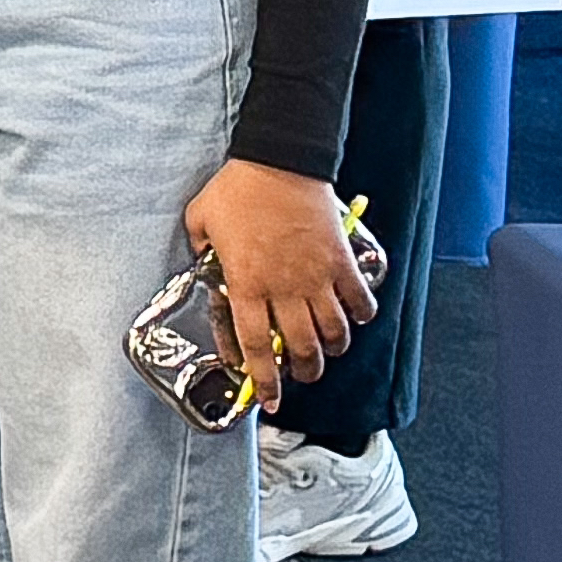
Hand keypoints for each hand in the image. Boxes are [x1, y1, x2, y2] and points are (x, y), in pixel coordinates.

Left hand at [181, 161, 376, 395]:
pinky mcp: (342, 262)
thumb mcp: (200, 220)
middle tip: (301, 374)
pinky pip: (361, 302)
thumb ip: (200, 248)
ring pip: (334, 334)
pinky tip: (353, 317)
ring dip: (332, 350)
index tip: (268, 401)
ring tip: (326, 350)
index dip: (263, 380)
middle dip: (304, 371)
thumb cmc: (237, 189)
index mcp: (246, 284)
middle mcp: (284, 289)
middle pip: (300, 348)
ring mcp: (317, 277)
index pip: (254, 346)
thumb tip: (200, 260)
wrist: (279, 161)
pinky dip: (361, 317)